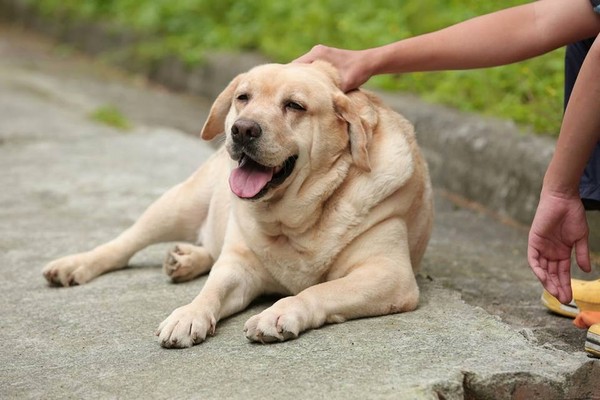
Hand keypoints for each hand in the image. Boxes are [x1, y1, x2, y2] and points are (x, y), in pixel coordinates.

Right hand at [293, 45, 372, 91]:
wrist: (370, 63)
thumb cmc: (358, 72)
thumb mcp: (344, 84)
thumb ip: (332, 94)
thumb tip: (320, 107)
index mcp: (316, 54)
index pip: (294, 66)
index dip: (289, 79)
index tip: (285, 92)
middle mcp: (315, 52)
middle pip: (297, 68)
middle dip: (294, 81)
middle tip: (289, 96)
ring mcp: (319, 54)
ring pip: (304, 69)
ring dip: (302, 80)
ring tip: (298, 94)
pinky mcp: (324, 59)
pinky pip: (311, 69)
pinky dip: (309, 78)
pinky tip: (310, 89)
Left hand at [527, 189, 590, 303]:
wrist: (563, 199)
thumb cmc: (572, 215)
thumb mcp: (580, 238)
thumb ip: (582, 254)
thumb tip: (586, 271)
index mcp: (561, 252)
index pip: (561, 273)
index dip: (565, 285)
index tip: (570, 298)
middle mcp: (549, 252)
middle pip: (552, 274)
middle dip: (557, 287)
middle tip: (564, 300)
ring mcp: (541, 247)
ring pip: (542, 270)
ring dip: (548, 282)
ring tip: (556, 293)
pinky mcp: (533, 241)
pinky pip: (533, 259)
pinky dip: (538, 270)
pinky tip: (545, 279)